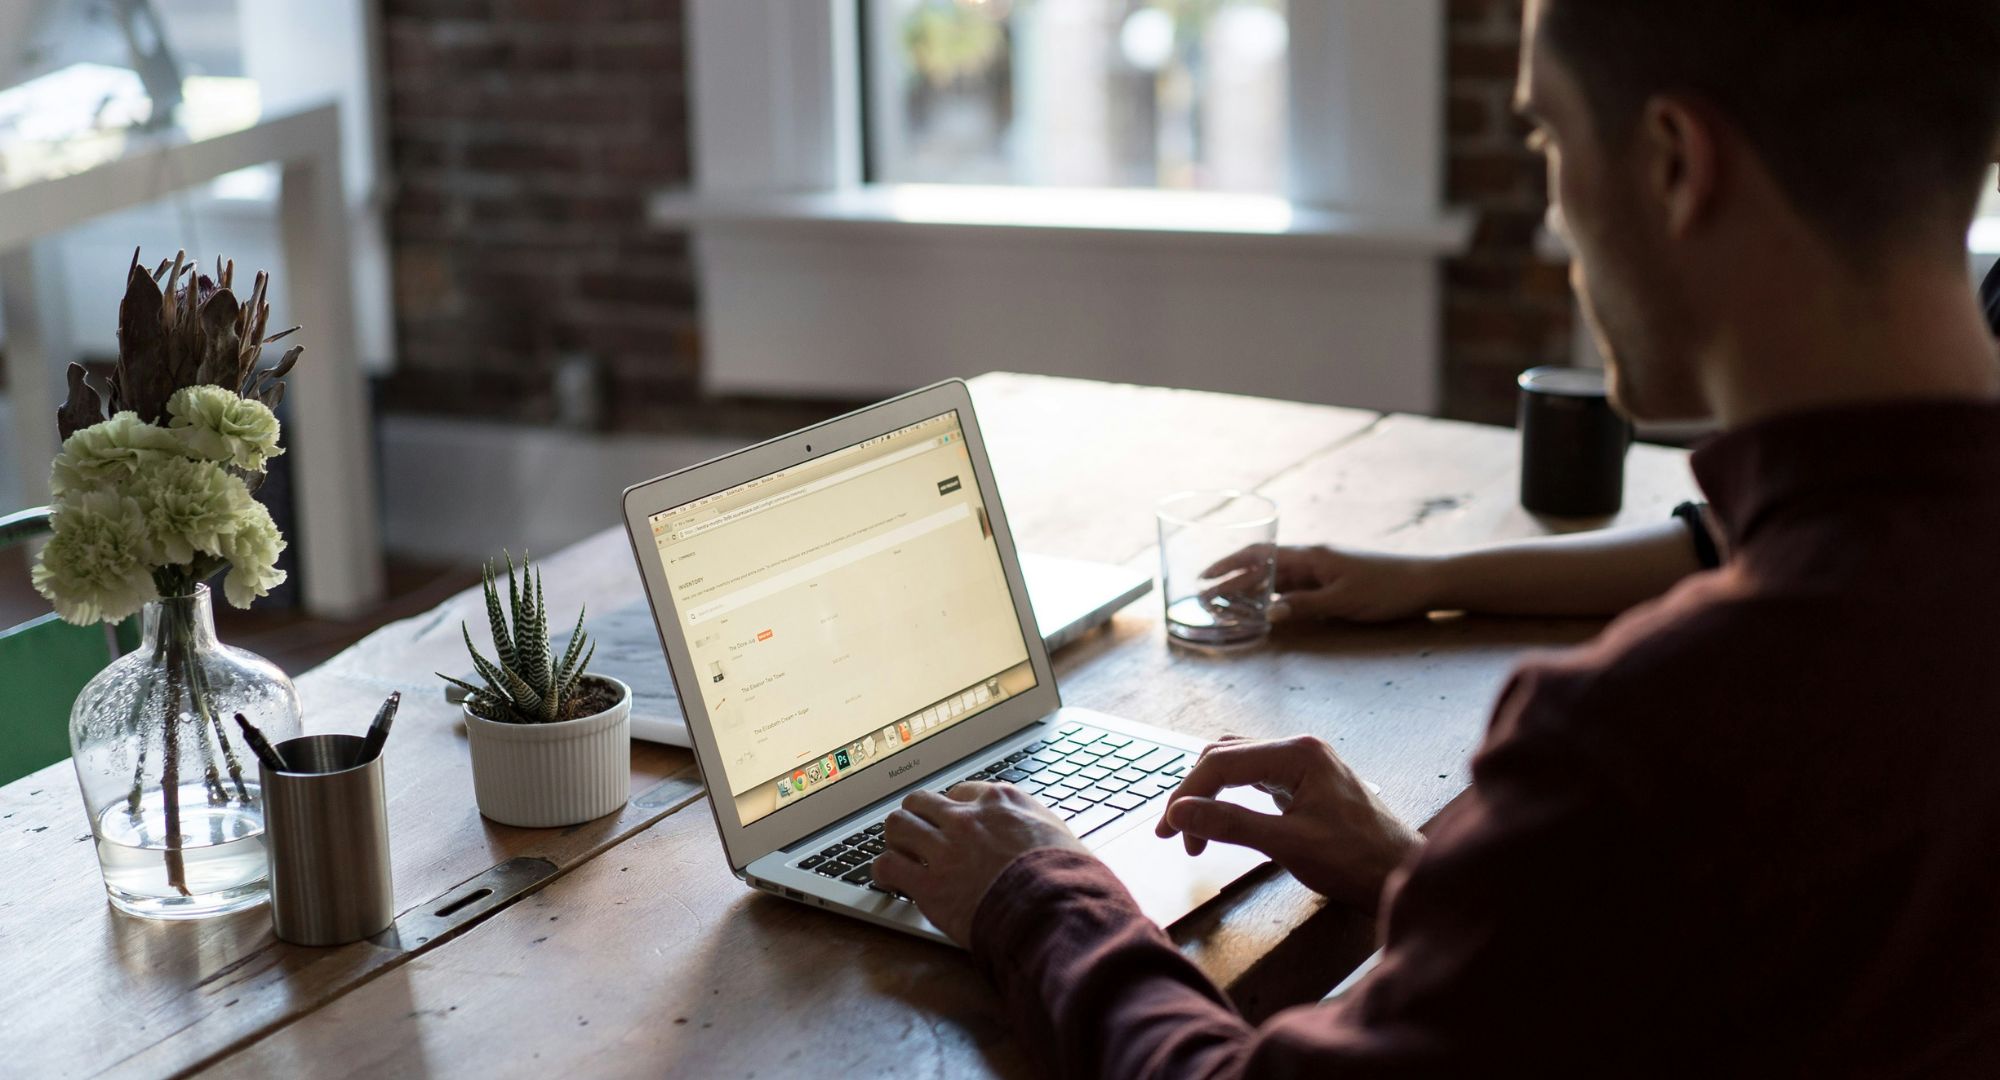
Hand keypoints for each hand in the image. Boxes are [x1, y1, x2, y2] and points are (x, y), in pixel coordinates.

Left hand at [873, 782, 1088, 946]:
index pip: (962, 792)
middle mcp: (967, 818)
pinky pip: (887, 865)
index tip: (954, 823)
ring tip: (899, 853)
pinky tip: (888, 880)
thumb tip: (1042, 839)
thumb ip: (1038, 830)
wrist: (1056, 911)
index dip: (955, 810)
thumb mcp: (1061, 837)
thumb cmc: (1069, 879)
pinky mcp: (928, 884)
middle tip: (919, 835)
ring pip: (897, 825)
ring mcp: (944, 849)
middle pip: (921, 801)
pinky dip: (884, 872)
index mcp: (1001, 802)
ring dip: (897, 839)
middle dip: (918, 817)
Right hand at [1156, 735, 1419, 911]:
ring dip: (1210, 795)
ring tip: (1194, 832)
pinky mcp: (1306, 782)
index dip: (1187, 795)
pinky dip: (1231, 797)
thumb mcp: (1288, 845)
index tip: (1168, 832)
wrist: (1404, 876)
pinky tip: (1223, 820)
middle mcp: (1299, 749)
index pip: (1221, 763)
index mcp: (1297, 754)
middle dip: (1194, 794)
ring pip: (1237, 765)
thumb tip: (1179, 813)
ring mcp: (1304, 764)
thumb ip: (1231, 824)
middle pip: (1225, 757)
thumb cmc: (1358, 862)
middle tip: (1175, 836)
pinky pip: (1255, 778)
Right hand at [1207, 544, 1440, 624]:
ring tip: (1226, 605)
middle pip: (1263, 567)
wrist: (1425, 582)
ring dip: (1251, 589)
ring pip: (1277, 578)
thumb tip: (1268, 613)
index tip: (1204, 577)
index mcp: (1311, 556)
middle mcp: (1312, 559)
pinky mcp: (1332, 582)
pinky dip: (1274, 596)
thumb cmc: (1387, 589)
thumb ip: (1305, 606)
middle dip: (1232, 580)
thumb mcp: (1343, 601)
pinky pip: (1294, 587)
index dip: (1229, 565)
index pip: (1260, 556)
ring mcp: (1322, 570)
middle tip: (1205, 597)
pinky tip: (1264, 608)